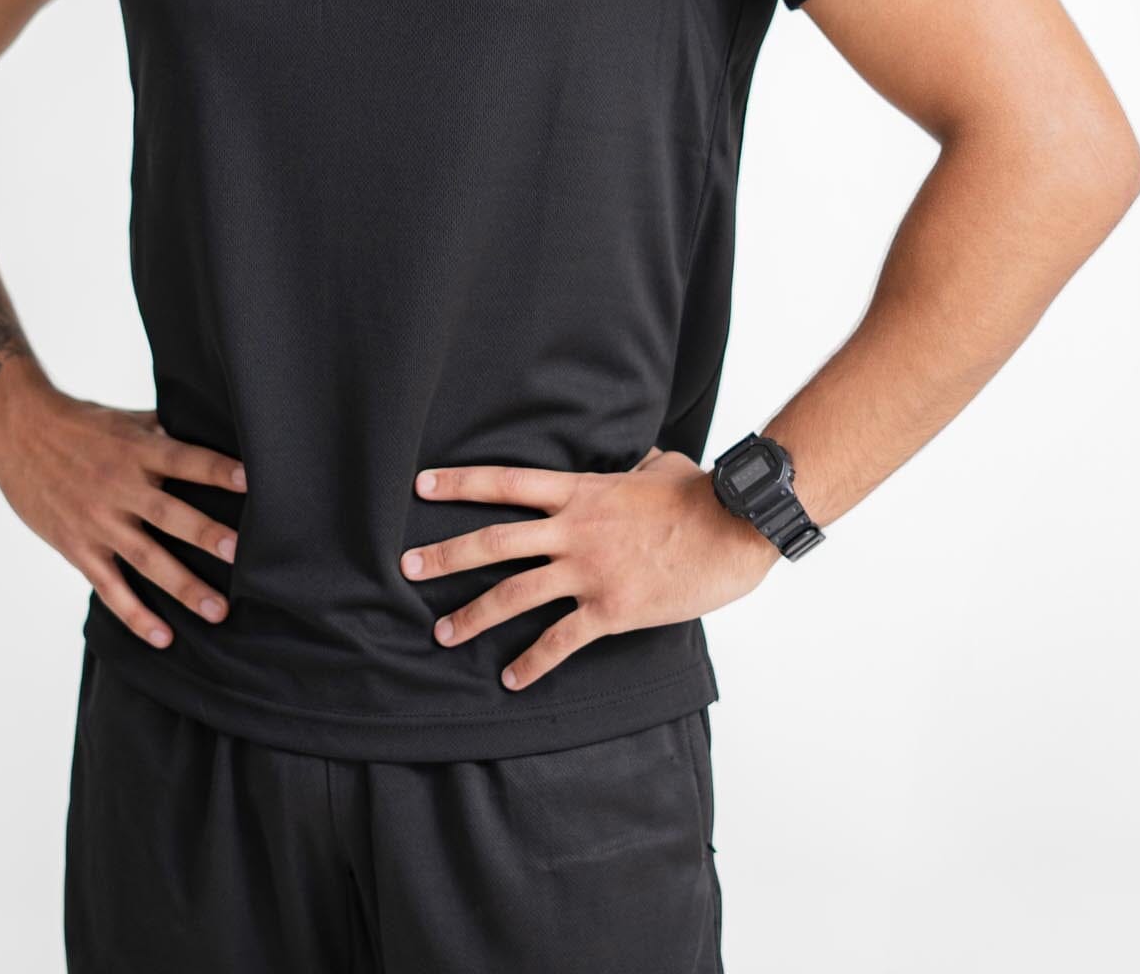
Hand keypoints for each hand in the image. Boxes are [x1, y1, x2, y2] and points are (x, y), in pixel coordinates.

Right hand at [0, 378, 247, 650]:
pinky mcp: (78, 547)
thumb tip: (207, 432)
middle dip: (205, 535)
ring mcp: (98, 521)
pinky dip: (135, 614)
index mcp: (137, 450)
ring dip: (183, 586)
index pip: (185, 459)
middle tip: (241, 555)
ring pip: (146, 559)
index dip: (217, 470)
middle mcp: (120, 487)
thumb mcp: (125, 420)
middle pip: (169, 515)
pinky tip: (162, 636)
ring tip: (217, 610)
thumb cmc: (80, 423)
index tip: (251, 481)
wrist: (18, 431)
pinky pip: (110, 587)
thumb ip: (163, 432)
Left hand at [400, 445, 778, 690]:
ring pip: (515, 595)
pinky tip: (512, 678)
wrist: (733, 527)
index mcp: (580, 491)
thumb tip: (633, 460)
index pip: (505, 482)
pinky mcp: (611, 610)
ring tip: (441, 634)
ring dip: (473, 616)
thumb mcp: (656, 466)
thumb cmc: (699, 494)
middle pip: (494, 542)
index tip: (420, 486)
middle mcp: (574, 530)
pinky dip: (533, 662)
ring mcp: (590, 571)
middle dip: (446, 555)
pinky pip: (561, 641)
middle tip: (407, 568)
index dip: (459, 483)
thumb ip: (629, 468)